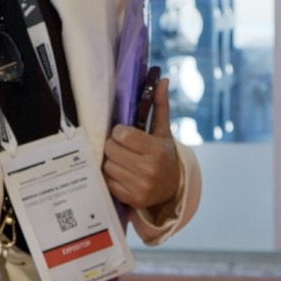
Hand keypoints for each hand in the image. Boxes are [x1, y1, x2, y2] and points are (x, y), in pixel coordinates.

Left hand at [103, 82, 179, 211]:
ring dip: (110, 161)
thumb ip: (160, 106)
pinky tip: (121, 173)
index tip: (124, 133)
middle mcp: (149, 170)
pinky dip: (111, 177)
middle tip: (120, 146)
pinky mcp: (133, 200)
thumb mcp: (163, 131)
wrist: (173, 187)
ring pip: (107, 166)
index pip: (122, 135)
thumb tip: (162, 80)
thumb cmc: (164, 154)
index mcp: (157, 150)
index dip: (119, 132)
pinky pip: (108, 183)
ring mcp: (141, 187)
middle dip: (113, 146)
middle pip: (112, 150)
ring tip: (121, 159)